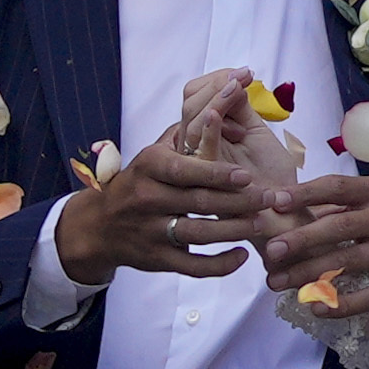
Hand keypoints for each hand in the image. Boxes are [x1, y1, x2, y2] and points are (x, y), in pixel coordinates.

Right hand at [59, 75, 288, 284]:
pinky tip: (241, 255)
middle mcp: (148, 198)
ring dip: (234, 230)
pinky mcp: (157, 259)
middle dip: (239, 201)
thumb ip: (184, 133)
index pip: (186, 170)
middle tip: (268, 198)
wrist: (100, 226)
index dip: (217, 174)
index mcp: (150, 166)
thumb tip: (220, 101)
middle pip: (200, 202)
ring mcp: (151, 231)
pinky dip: (219, 265)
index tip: (246, 175)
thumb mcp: (153, 153)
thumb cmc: (139, 182)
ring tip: (261, 222)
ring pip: (199, 234)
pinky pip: (193, 266)